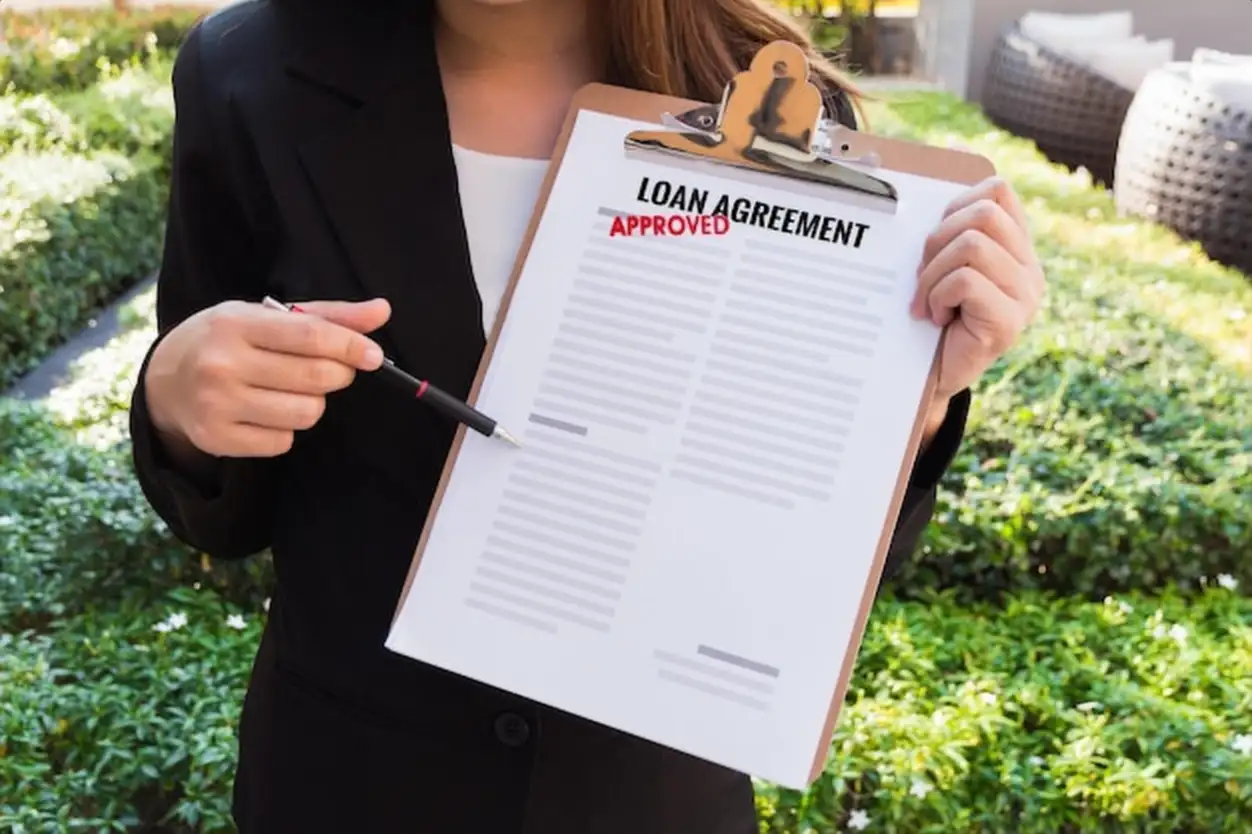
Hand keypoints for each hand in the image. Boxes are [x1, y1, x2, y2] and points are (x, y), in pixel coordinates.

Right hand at [145, 298, 390, 460]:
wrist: (164, 380)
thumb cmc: (227, 341)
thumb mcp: (265, 316)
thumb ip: (326, 315)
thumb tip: (381, 311)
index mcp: (235, 324)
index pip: (310, 336)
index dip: (351, 346)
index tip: (373, 356)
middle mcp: (222, 364)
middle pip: (316, 377)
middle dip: (337, 375)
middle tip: (330, 370)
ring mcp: (217, 404)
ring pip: (306, 413)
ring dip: (312, 403)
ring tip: (290, 390)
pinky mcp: (217, 438)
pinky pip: (284, 441)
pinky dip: (287, 429)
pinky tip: (267, 412)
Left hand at [911, 176, 1043, 427]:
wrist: (933, 377)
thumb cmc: (934, 318)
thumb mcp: (942, 268)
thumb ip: (950, 236)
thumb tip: (920, 205)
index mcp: (1017, 249)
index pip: (998, 191)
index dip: (956, 205)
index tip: (935, 241)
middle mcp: (1030, 269)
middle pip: (984, 213)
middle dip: (938, 239)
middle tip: (921, 275)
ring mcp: (1024, 296)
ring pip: (972, 245)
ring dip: (933, 273)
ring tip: (927, 301)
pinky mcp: (1009, 322)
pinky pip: (965, 281)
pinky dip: (938, 295)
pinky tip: (936, 317)